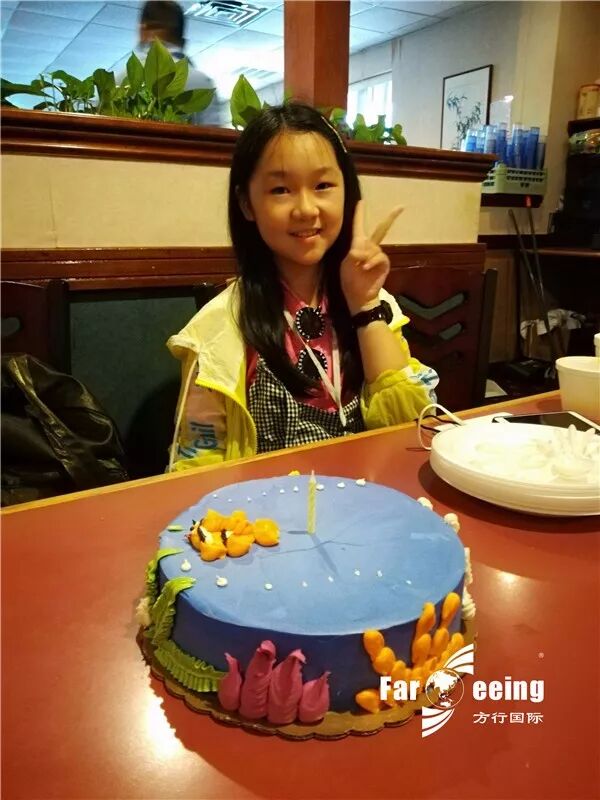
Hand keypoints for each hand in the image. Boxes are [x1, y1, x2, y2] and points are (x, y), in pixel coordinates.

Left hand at [340, 200, 403, 315]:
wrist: (359, 297)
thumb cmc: (350, 280)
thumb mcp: (346, 265)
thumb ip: (354, 254)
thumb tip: (362, 249)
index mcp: (358, 245)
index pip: (359, 226)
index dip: (360, 214)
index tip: (362, 201)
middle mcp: (370, 247)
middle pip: (381, 229)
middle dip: (391, 218)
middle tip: (400, 207)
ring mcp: (378, 255)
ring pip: (373, 247)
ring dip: (365, 256)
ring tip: (360, 267)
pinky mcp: (384, 263)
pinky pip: (379, 256)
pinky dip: (372, 261)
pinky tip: (366, 268)